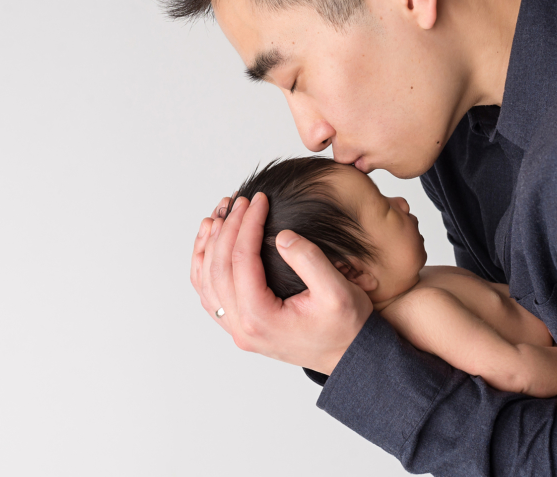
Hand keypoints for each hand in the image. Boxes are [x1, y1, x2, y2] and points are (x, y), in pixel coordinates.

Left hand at [189, 192, 373, 374]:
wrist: (352, 358)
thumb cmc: (348, 328)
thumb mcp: (337, 291)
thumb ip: (309, 260)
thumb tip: (282, 235)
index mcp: (261, 318)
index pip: (242, 260)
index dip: (249, 223)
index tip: (259, 199)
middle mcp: (242, 328)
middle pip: (218, 268)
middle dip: (228, 228)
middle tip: (240, 200)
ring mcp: (239, 329)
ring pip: (207, 282)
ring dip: (209, 245)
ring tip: (219, 215)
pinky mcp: (243, 326)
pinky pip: (211, 295)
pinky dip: (205, 267)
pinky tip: (211, 245)